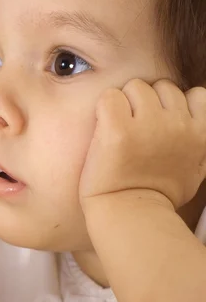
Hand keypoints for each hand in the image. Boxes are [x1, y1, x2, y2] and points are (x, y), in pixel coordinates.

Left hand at [79, 78, 205, 209]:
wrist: (130, 214)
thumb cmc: (161, 194)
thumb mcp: (197, 168)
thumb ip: (201, 141)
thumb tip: (198, 123)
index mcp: (200, 134)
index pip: (195, 95)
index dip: (175, 105)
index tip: (161, 124)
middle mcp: (178, 125)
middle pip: (161, 87)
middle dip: (148, 103)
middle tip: (136, 130)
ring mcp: (149, 125)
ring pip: (136, 87)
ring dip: (126, 103)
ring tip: (121, 131)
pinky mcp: (117, 128)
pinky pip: (110, 97)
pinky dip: (104, 109)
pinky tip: (105, 130)